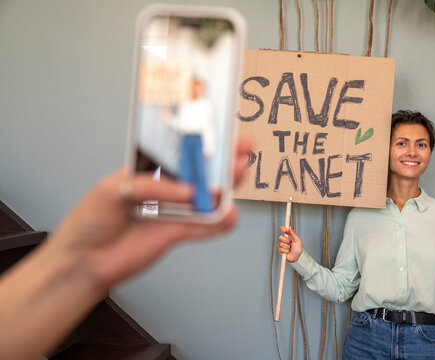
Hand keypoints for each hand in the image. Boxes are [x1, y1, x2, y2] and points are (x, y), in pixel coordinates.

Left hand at [49, 138, 252, 293]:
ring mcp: (172, 212)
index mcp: (147, 171)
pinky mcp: (176, 234)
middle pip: (198, 173)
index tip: (218, 133)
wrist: (83, 261)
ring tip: (237, 177)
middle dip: (220, 162)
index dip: (198, 142)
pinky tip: (229, 215)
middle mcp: (163, 190)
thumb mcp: (113, 189)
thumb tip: (186, 191)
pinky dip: (218, 223)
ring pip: (205, 198)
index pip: (178, 152)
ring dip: (224, 188)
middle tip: (239, 153)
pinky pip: (203, 227)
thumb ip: (151, 187)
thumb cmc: (90, 220)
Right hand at [277, 225, 302, 262]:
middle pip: (280, 236)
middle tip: (290, 242)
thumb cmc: (297, 249)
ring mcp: (281, 244)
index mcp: (288, 235)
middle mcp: (283, 239)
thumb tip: (289, 227)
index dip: (283, 228)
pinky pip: (280, 249)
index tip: (285, 230)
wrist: (296, 257)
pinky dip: (286, 251)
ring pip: (281, 243)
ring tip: (290, 248)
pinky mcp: (279, 250)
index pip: (283, 229)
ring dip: (287, 246)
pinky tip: (287, 251)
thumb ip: (293, 234)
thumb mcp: (297, 240)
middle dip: (286, 240)